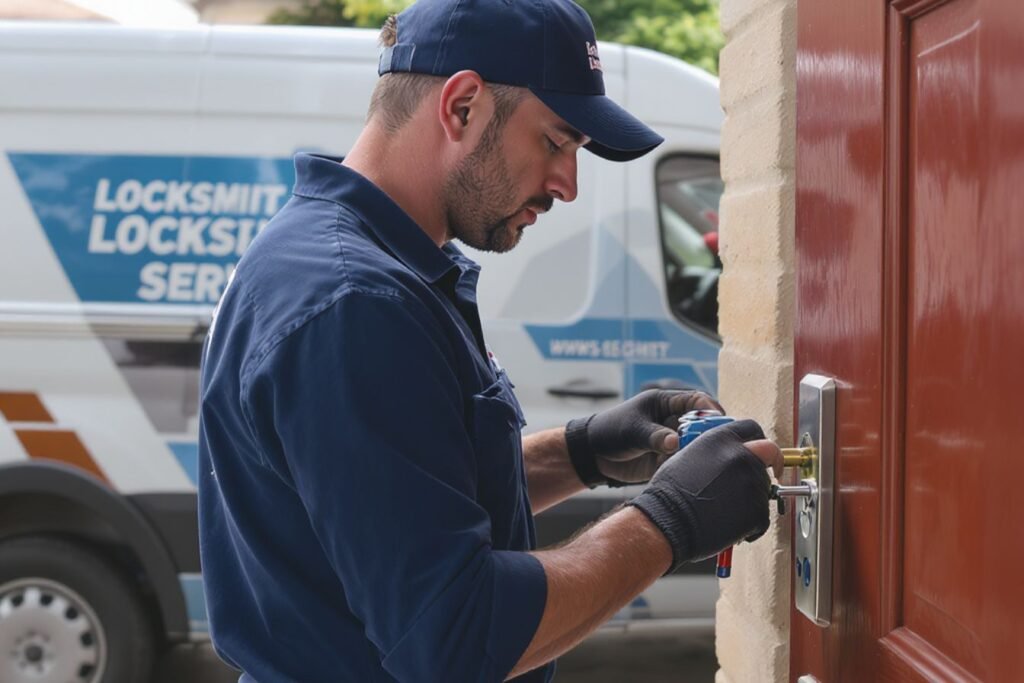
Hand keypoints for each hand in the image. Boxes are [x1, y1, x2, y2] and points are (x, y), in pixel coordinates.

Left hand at [565, 389, 722, 487]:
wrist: (594, 455)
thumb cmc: (611, 431)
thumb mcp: (632, 430)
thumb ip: (654, 435)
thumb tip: (676, 442)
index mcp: (665, 403)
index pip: (696, 400)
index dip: (709, 409)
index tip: (719, 420)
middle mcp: (673, 421)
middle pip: (702, 424)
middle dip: (709, 433)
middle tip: (714, 444)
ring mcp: (672, 440)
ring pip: (696, 444)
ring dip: (699, 452)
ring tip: (698, 460)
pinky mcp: (668, 459)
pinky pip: (685, 461)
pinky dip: (687, 466)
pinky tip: (685, 473)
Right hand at [626, 419, 781, 572]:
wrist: (667, 522)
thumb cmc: (669, 494)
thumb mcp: (687, 457)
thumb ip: (714, 452)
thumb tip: (726, 457)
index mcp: (720, 439)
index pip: (752, 428)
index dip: (758, 439)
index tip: (761, 450)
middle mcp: (739, 455)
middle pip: (770, 453)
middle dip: (772, 463)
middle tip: (771, 474)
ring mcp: (750, 482)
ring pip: (765, 488)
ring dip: (753, 498)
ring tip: (728, 510)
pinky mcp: (757, 509)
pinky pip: (763, 515)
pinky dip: (752, 524)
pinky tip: (732, 526)